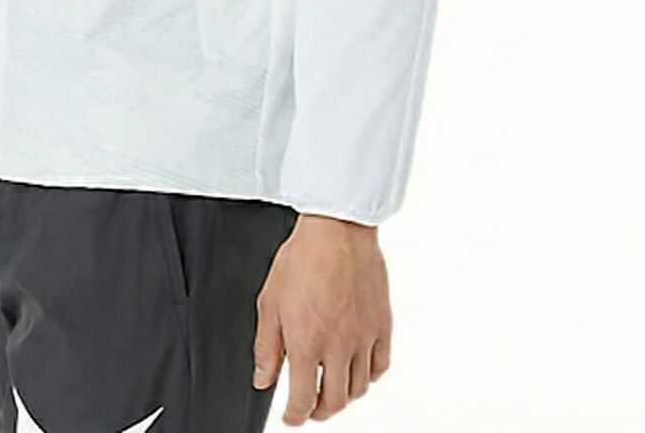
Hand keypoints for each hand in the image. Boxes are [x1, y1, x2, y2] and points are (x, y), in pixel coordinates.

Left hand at [252, 213, 391, 424]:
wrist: (336, 231)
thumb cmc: (302, 259)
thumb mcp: (270, 302)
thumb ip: (266, 346)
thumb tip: (262, 379)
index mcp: (306, 343)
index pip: (303, 401)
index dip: (295, 417)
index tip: (290, 417)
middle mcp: (338, 347)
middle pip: (334, 402)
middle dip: (319, 411)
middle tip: (310, 406)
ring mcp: (363, 338)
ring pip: (358, 388)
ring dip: (343, 397)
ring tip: (331, 390)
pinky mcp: (381, 326)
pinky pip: (380, 366)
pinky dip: (368, 376)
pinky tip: (357, 369)